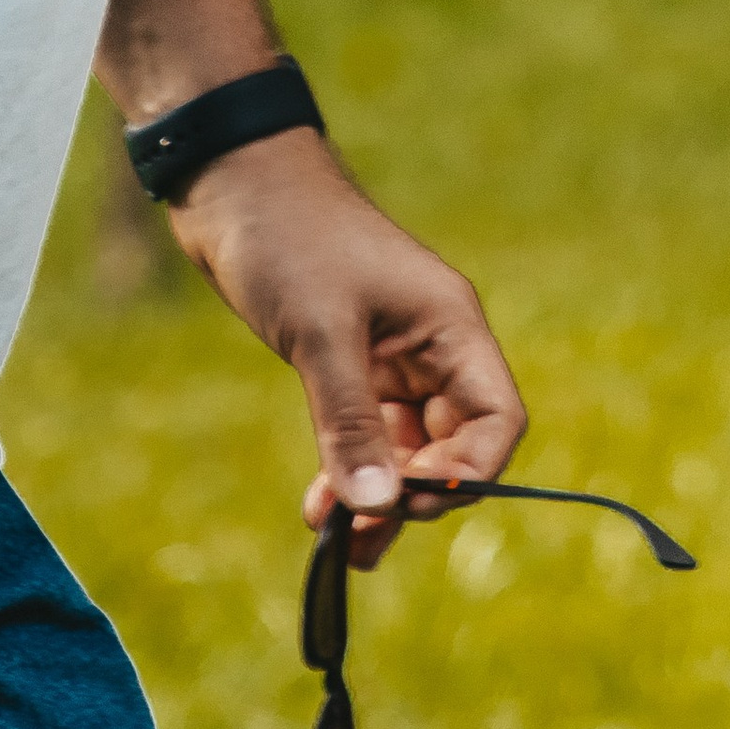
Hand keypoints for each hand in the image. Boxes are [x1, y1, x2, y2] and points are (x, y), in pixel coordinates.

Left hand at [168, 130, 526, 567]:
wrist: (234, 186)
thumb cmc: (290, 240)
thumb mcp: (322, 334)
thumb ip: (350, 422)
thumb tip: (378, 507)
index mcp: (450, 326)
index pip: (495, 420)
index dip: (465, 475)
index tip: (406, 503)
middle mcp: (432, 346)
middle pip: (456, 444)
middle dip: (416, 497)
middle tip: (361, 535)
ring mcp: (392, 357)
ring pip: (409, 448)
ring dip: (379, 495)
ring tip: (337, 542)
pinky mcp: (351, 363)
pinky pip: (369, 434)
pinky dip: (350, 471)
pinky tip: (316, 506)